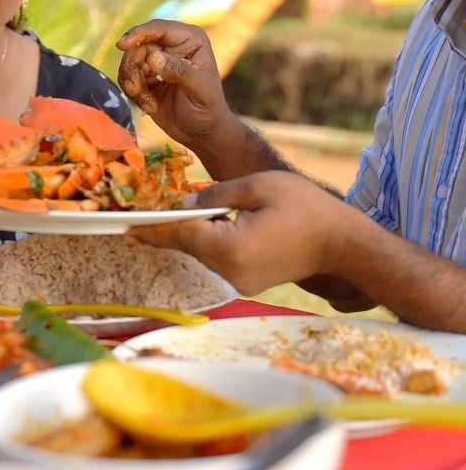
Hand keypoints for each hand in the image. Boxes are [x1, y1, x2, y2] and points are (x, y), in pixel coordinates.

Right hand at [116, 20, 230, 148]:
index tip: (123, 45)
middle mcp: (171, 45)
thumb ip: (178, 72)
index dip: (138, 34)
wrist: (202, 133)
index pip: (159, 28)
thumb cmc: (209, 109)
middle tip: (136, 90)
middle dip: (133, 68)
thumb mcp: (200, 90)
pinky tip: (149, 107)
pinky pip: (127, 79)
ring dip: (132, 83)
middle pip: (138, 45)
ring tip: (147, 103)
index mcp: (190, 39)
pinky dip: (134, 94)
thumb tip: (152, 58)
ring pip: (129, 62)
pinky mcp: (146, 78)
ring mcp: (157, 61)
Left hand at [127, 172, 349, 296]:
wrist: (342, 244)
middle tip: (137, 220)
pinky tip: (204, 228)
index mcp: (230, 248)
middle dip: (168, 229)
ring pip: (203, 253)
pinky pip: (219, 259)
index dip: (153, 228)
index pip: (182, 235)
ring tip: (166, 220)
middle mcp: (230, 271)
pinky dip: (209, 243)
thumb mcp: (259, 186)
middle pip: (189, 246)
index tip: (127, 226)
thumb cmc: (307, 209)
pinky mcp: (248, 283)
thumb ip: (217, 195)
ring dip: (190, 235)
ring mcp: (240, 281)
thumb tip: (184, 205)